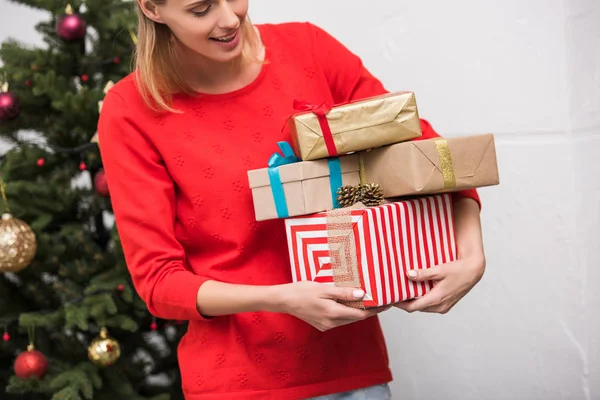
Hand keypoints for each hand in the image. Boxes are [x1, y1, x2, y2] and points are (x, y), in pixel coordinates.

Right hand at [274, 281, 390, 330]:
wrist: (284, 300)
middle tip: (381, 301)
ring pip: (348, 319)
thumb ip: (344, 292)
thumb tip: (362, 294)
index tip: (385, 303)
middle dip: (369, 310)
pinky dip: (348, 313)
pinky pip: (340, 320)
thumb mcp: (324, 288)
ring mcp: (326, 325)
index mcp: (333, 313)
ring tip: (369, 301)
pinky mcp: (321, 324)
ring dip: (359, 312)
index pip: (361, 313)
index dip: (375, 309)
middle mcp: (331, 322)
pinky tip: (350, 304)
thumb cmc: (301, 291)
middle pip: (356, 318)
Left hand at [394, 254, 484, 313]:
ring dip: (413, 301)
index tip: (390, 298)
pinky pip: (430, 305)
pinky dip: (422, 300)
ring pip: (423, 307)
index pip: (412, 307)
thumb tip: (408, 274)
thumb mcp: (439, 270)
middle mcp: (440, 307)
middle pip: (416, 308)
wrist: (474, 271)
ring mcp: (444, 307)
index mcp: (436, 299)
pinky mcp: (446, 305)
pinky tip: (417, 291)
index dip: (399, 304)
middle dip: (404, 302)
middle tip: (394, 292)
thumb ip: (423, 274)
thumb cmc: (458, 269)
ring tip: (403, 291)